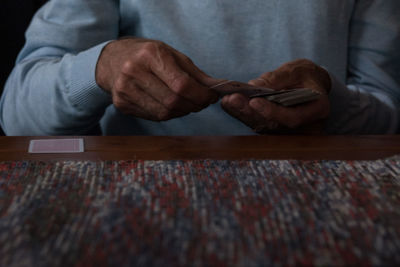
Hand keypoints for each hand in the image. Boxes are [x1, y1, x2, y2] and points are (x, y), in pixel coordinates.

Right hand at [96, 37, 219, 120]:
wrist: (113, 59)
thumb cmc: (148, 56)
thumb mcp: (173, 55)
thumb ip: (196, 74)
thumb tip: (219, 88)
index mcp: (150, 55)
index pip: (181, 84)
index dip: (201, 95)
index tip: (211, 97)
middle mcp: (134, 71)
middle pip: (173, 101)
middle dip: (194, 105)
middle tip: (202, 102)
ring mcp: (125, 89)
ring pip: (164, 113)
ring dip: (182, 111)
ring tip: (188, 104)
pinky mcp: (121, 104)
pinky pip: (153, 116)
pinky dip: (169, 114)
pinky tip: (172, 105)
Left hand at [221, 59, 330, 133]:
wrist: (309, 83)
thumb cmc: (305, 75)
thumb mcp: (295, 70)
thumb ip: (277, 78)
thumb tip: (253, 85)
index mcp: (317, 109)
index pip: (293, 117)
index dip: (272, 112)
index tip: (254, 101)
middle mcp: (304, 125)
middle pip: (273, 124)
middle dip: (250, 112)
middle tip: (232, 99)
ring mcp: (288, 129)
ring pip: (262, 125)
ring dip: (242, 113)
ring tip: (228, 100)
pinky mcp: (274, 127)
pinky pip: (257, 122)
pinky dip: (241, 113)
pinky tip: (228, 103)